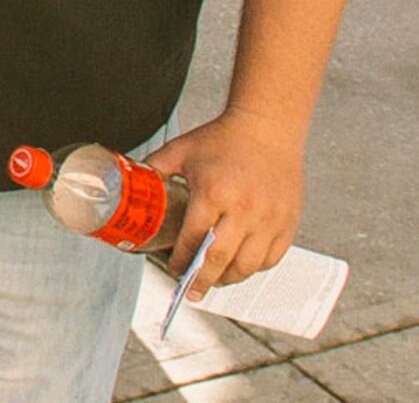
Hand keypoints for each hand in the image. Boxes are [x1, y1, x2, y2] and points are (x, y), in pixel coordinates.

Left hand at [144, 111, 307, 293]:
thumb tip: (130, 185)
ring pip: (248, 265)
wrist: (267, 128)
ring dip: (229, 278)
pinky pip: (272, 258)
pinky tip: (241, 266)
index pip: (193, 238)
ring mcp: (270, 219)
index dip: (181, 259)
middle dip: (203, 281)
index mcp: (214, 193)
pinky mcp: (288, 222)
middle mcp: (244, 210)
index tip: (174, 269)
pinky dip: (255, 267)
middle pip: (220, 259)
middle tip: (192, 291)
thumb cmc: (223, 139)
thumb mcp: (180, 151)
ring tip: (216, 280)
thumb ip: (154, 170)